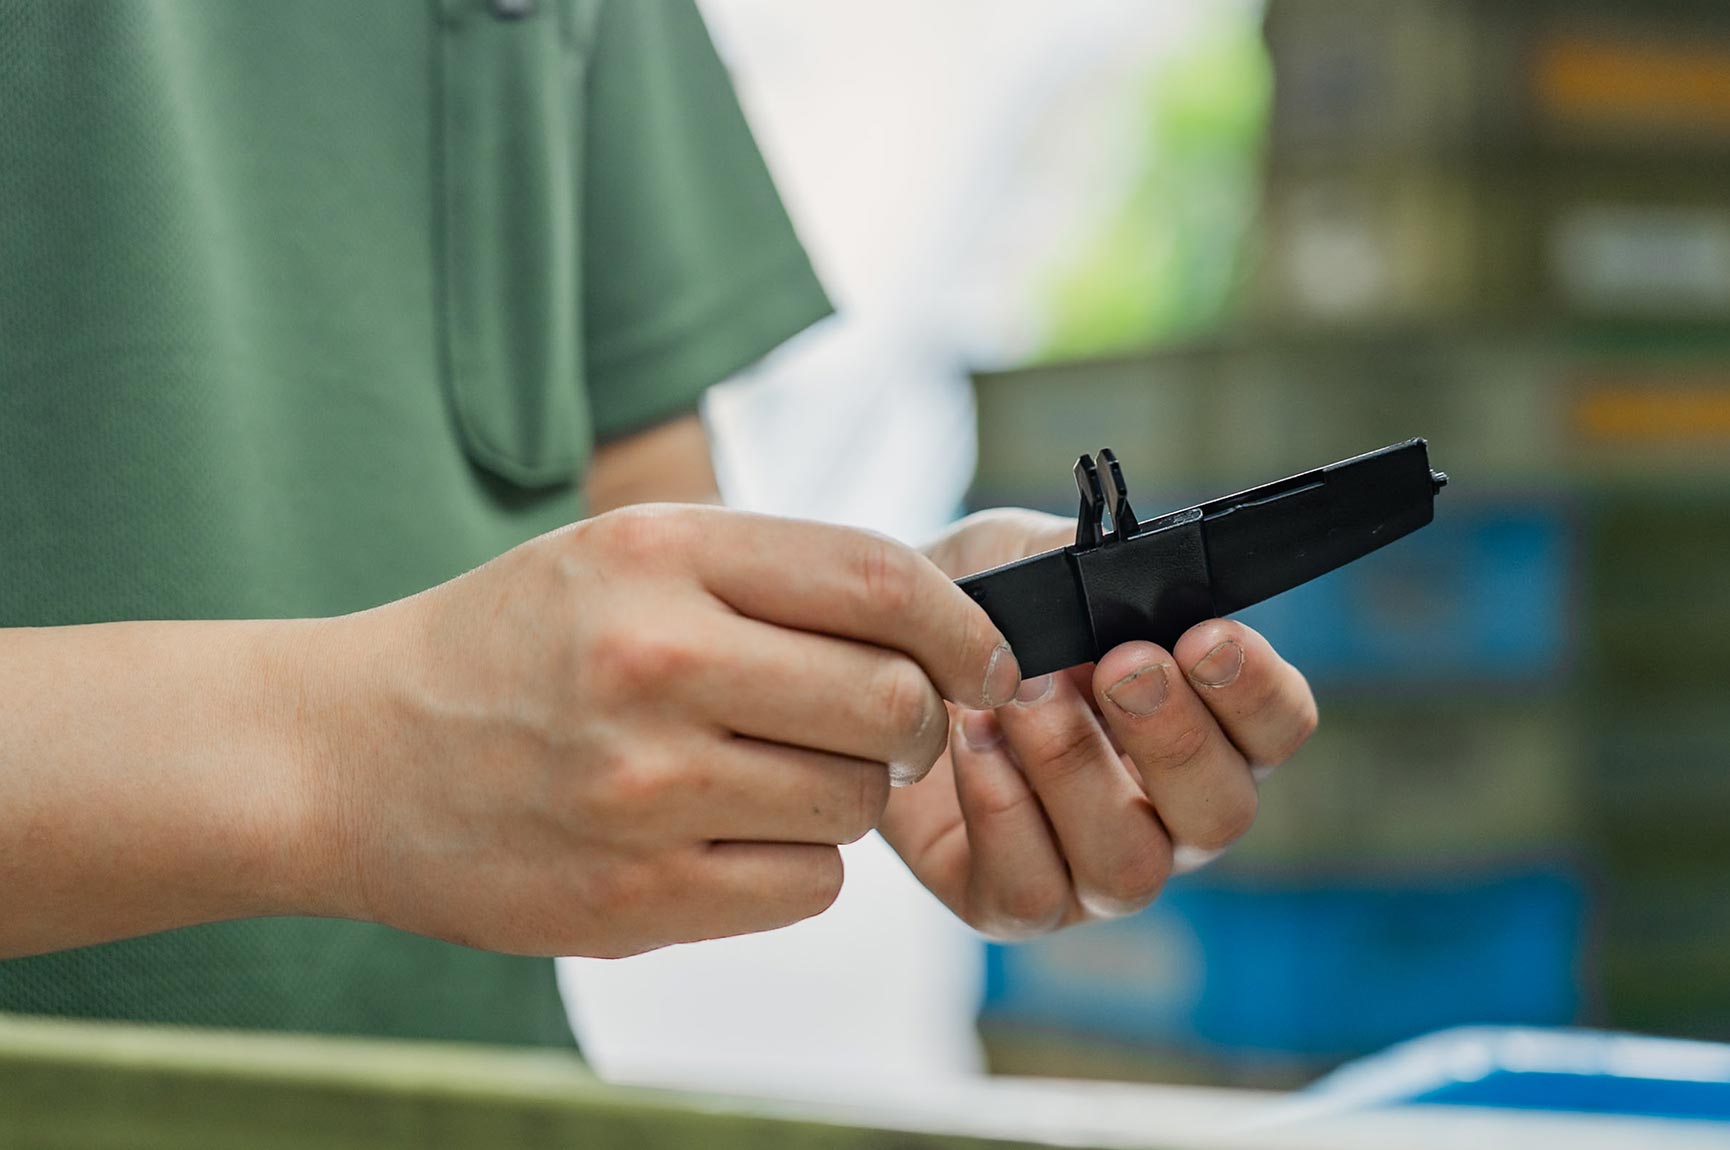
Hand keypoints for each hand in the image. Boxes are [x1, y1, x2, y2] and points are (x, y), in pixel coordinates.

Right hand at [299, 505, 1020, 957]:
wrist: (349, 755)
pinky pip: (807, 886)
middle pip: (889, 702)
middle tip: (883, 727)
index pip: (879, 578)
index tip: (986, 659)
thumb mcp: (620, 556)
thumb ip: (770, 575)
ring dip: (847, 795)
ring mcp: (645, 789)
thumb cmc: (506, 645)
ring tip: (771, 774)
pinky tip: (729, 834)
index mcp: (658, 555)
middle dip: (915, 722)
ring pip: (856, 803)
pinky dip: (796, 864)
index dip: (962, 625)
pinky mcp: (636, 895)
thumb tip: (935, 629)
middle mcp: (654, 662)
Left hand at [881, 509, 1317, 938]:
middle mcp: (1166, 810)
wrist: (876, 650)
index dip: (1256, 691)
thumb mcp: (1034, 560)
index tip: (1206, 636)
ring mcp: (1093, 867)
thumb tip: (1132, 577)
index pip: (1279, 727)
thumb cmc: (980, 607)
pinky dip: (1003, 813)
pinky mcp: (1013, 900)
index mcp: (1204, 721)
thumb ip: (1092, 566)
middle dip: (1174, 737)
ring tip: (1023, 697)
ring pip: (1130, 868)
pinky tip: (972, 741)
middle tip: (1119, 666)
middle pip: (1222, 813)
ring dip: (1077, 773)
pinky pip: (1031, 892)